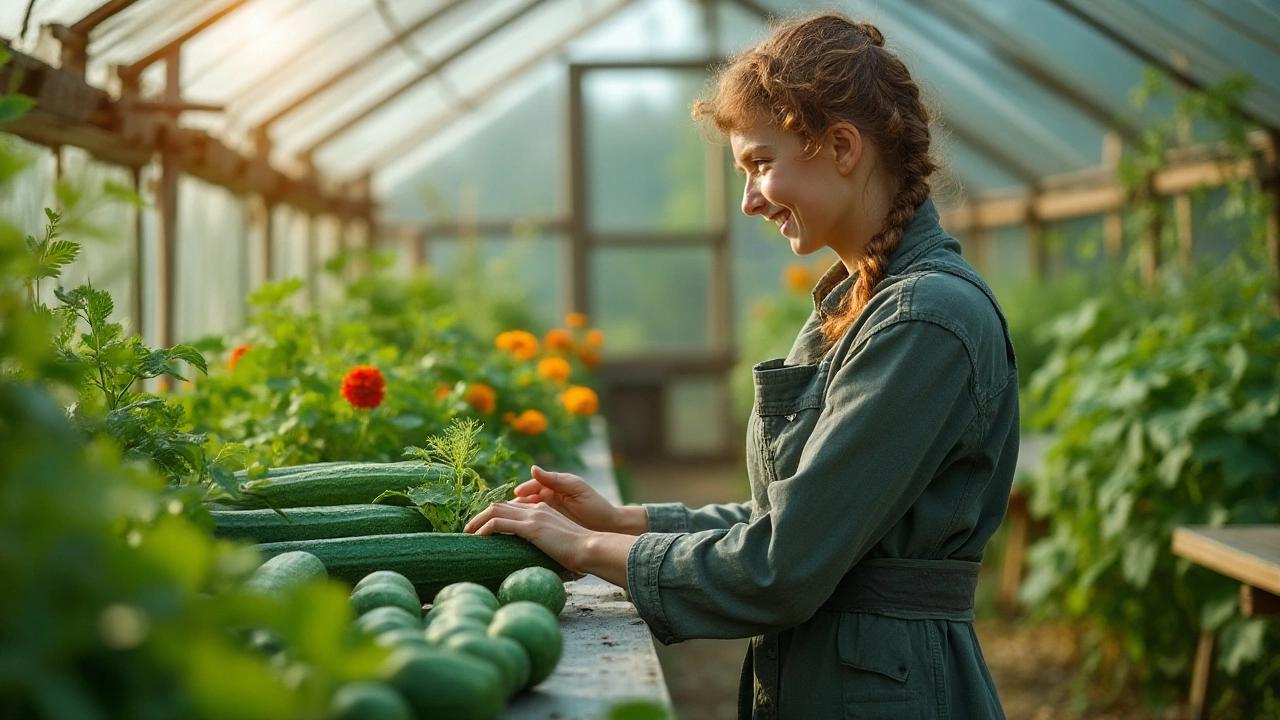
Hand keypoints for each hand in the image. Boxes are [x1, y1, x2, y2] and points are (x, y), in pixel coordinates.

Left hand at [465, 500, 636, 587]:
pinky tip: (478, 537)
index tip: (483, 526)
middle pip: (500, 505)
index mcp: (542, 511)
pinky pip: (500, 523)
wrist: (590, 549)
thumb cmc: (579, 552)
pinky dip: (485, 528)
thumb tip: (536, 556)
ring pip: (495, 510)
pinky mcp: (531, 528)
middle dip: (481, 515)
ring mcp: (533, 517)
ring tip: (468, 533)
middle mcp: (536, 509)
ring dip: (478, 520)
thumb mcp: (558, 544)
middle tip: (469, 529)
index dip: (495, 514)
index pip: (512, 507)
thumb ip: (546, 543)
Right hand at [511, 466, 646, 534]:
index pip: (531, 487)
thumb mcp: (576, 488)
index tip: (517, 494)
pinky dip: (521, 526)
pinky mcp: (548, 526)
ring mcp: (546, 512)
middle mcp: (547, 498)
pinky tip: (515, 531)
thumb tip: (533, 469)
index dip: (523, 490)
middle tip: (500, 510)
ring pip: (524, 513)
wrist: (606, 526)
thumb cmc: (595, 505)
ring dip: (513, 516)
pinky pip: (530, 524)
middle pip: (523, 500)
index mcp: (553, 486)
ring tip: (502, 521)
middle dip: (512, 504)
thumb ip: (555, 479)